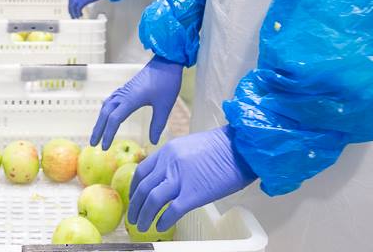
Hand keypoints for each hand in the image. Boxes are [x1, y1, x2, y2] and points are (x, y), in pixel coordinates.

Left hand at [68, 0, 102, 18]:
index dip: (71, 3)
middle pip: (71, 2)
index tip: (71, 8)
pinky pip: (78, 9)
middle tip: (72, 14)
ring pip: (73, 6)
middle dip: (70, 9)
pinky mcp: (83, 1)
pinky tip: (80, 16)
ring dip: (73, 13)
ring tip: (76, 17)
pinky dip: (78, 13)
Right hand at [90, 56, 181, 147]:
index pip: (114, 119)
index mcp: (131, 99)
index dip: (108, 134)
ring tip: (97, 132)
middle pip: (105, 113)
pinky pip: (111, 100)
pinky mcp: (127, 88)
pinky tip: (106, 114)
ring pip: (106, 106)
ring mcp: (124, 90)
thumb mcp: (165, 106)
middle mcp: (124, 94)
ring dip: (100, 120)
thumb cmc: (167, 82)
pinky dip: (105, 110)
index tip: (104, 147)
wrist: (166, 61)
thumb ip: (158, 124)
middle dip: (98, 129)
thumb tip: (153, 142)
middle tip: (93, 144)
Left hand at [129, 127, 255, 233]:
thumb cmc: (221, 147)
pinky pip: (171, 211)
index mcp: (167, 151)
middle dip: (135, 206)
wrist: (240, 148)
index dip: (134, 188)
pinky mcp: (193, 194)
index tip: (134, 198)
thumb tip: (165, 176)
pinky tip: (160, 227)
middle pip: (142, 188)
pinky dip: (163, 221)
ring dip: (143, 216)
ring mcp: (180, 179)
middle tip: (132, 217)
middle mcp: (169, 164)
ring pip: (152, 201)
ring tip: (141, 226)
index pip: (142, 172)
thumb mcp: (189, 146)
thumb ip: (173, 159)